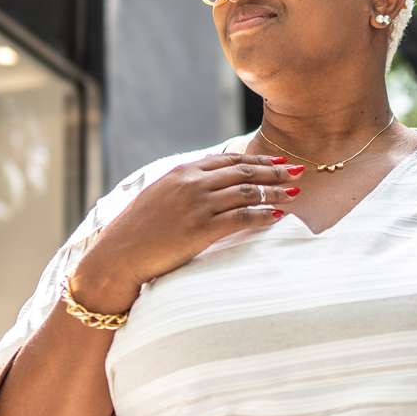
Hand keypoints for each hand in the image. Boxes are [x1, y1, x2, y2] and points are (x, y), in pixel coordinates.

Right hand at [79, 152, 304, 299]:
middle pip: (244, 171)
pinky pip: (242, 217)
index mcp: (182, 172)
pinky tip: (278, 216)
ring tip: (295, 194)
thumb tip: (207, 186)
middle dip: (274, 171)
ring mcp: (197, 204)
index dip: (257, 160)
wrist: (119, 255)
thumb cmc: (136, 232)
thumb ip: (183, 187)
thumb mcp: (159, 197)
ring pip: (248, 192)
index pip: (228, 160)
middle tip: (297, 171)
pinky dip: (264, 215)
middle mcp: (192, 183)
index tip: (276, 163)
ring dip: (275, 192)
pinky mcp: (201, 228)